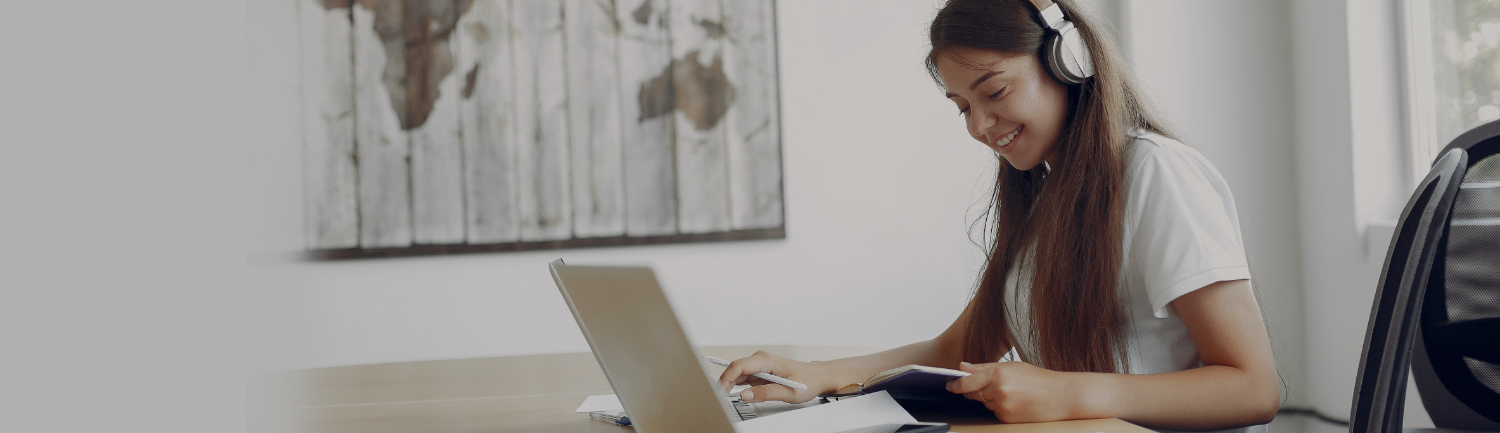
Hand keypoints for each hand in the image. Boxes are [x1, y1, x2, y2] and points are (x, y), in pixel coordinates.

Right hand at [716, 350, 832, 403]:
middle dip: (724, 383)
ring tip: (723, 397)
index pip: (739, 366)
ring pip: (737, 373)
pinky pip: (742, 376)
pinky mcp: (759, 370)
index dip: (726, 379)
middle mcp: (761, 359)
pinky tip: (732, 393)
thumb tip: (745, 395)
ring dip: (729, 384)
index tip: (721, 392)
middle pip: (735, 369)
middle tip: (719, 399)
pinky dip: (735, 385)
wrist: (816, 376)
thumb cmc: (807, 381)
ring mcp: (759, 364)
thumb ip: (766, 393)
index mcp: (767, 360)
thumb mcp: (788, 392)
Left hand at [945, 361, 1079, 422]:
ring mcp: (1002, 407)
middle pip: (973, 394)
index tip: (949, 386)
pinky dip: (1000, 409)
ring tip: (1011, 392)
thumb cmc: (1038, 379)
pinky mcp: (1007, 419)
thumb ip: (984, 367)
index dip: (955, 385)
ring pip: (984, 404)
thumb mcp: (1011, 366)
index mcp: (997, 374)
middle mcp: (997, 391)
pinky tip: (1015, 403)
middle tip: (991, 386)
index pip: (966, 382)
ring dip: (990, 399)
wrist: (1061, 396)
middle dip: (976, 391)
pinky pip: (995, 414)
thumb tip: (962, 367)